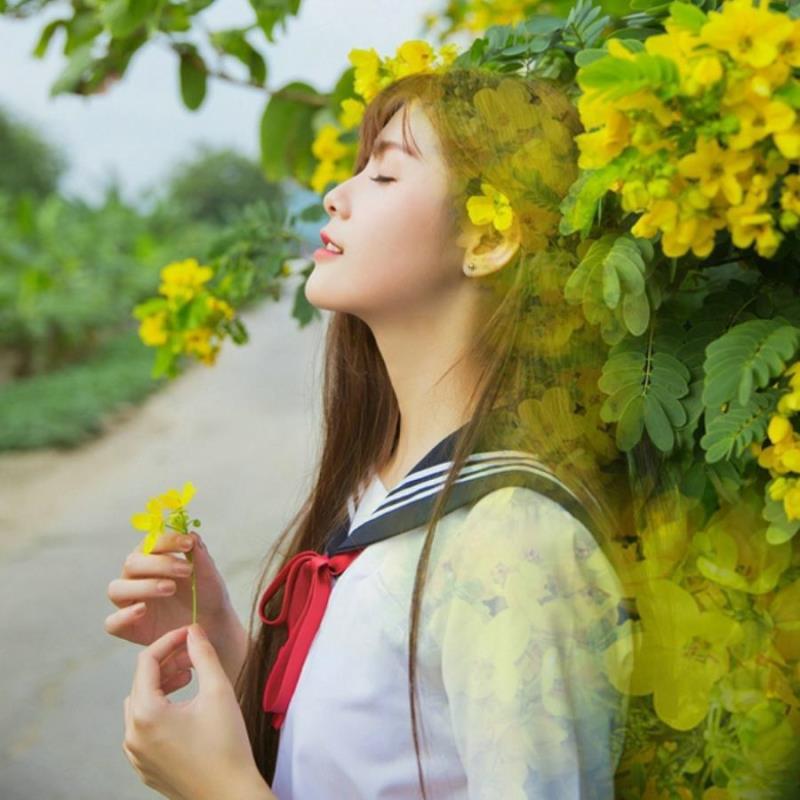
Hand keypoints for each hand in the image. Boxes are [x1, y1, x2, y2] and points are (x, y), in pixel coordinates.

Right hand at [105, 530, 233, 647]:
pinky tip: (143, 610)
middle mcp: (136, 578)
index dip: (167, 540)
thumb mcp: (208, 575)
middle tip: (186, 570)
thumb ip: (200, 556)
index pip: (150, 543)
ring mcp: (130, 603)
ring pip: (116, 589)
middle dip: (159, 563)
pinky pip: (112, 623)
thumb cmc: (207, 595)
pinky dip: (123, 616)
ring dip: (142, 586)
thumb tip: (192, 534)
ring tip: (170, 588)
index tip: (188, 543)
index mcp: (153, 559)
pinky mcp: (128, 628)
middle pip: (132, 563)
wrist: (213, 625)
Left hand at [122, 623, 272, 799]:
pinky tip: (185, 709)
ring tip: (190, 679)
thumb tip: (193, 630)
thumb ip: (203, 655)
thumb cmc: (227, 744)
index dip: (168, 641)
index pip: (146, 662)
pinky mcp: (144, 767)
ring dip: (161, 686)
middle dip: (166, 663)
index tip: (189, 633)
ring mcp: (136, 755)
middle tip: (193, 656)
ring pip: (139, 705)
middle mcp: (132, 735)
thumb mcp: (218, 691)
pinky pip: (142, 729)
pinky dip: (158, 710)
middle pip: (141, 683)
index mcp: (146, 714)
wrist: (230, 796)